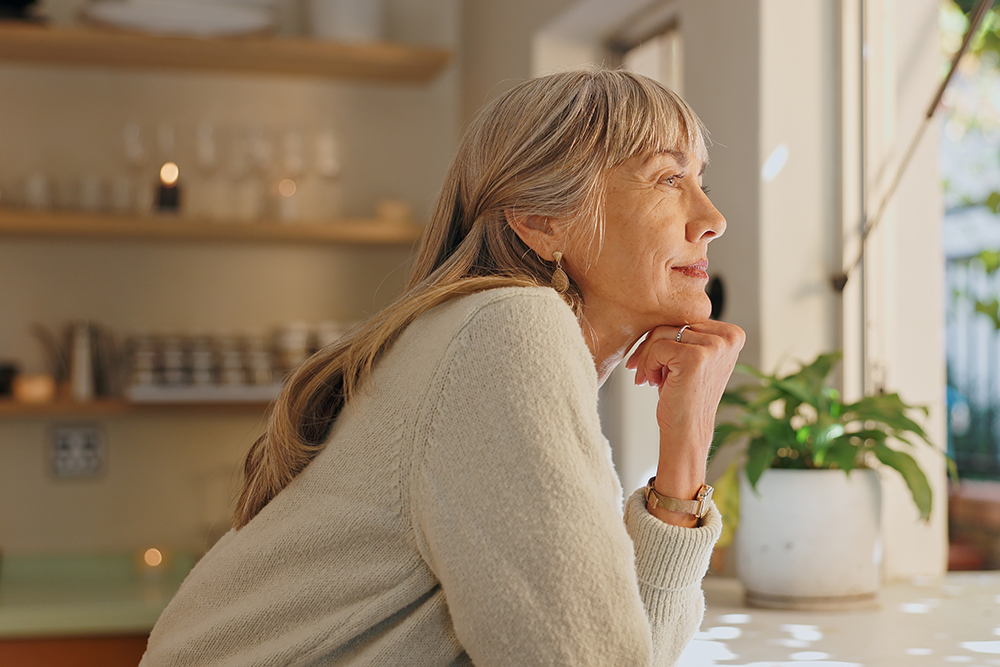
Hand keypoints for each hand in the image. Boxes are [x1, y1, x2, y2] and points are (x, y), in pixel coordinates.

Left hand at [625, 320, 744, 523]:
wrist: (686, 432)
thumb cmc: (684, 396)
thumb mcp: (692, 357)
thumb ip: (686, 333)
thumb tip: (656, 306)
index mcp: (732, 334)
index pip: (686, 318)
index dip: (664, 338)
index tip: (655, 361)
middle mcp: (729, 337)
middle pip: (673, 322)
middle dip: (652, 347)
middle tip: (645, 371)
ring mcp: (714, 346)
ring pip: (662, 332)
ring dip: (648, 357)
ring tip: (652, 379)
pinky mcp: (696, 357)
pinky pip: (657, 346)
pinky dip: (648, 365)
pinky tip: (654, 383)